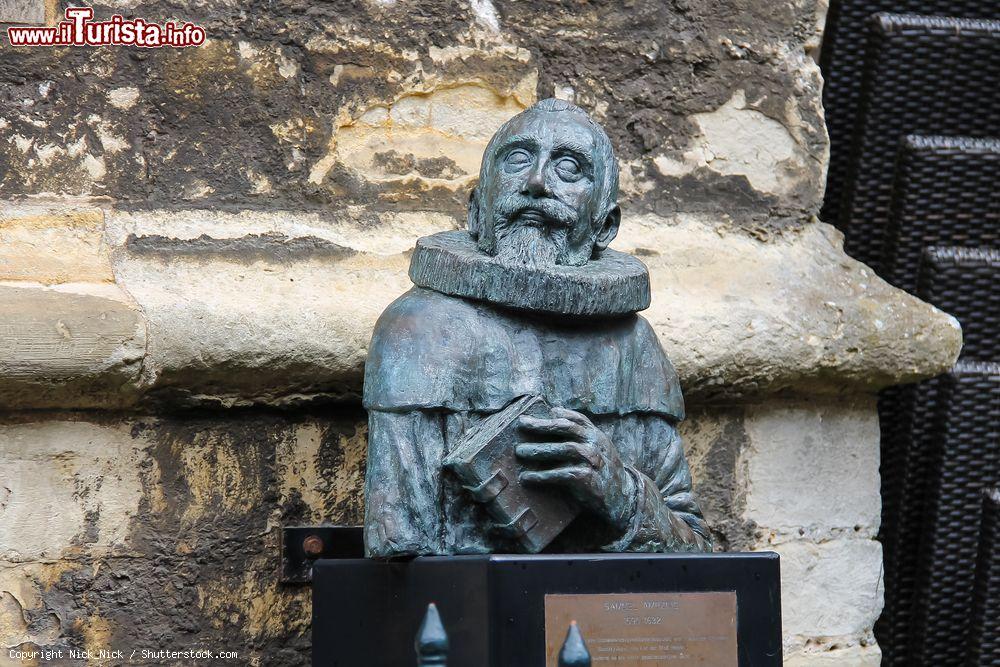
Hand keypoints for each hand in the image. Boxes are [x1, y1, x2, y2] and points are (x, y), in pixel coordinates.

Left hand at [515, 407, 636, 531]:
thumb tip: (554, 414)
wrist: (622, 497)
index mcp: (596, 434)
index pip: (576, 419)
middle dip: (542, 425)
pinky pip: (562, 474)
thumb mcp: (597, 447)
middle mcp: (595, 443)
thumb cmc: (602, 470)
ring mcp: (593, 460)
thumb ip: (580, 434)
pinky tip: (528, 477)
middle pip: (566, 428)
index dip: (557, 414)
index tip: (541, 412)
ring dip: (540, 450)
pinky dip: (543, 475)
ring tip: (520, 452)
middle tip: (522, 425)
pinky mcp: (588, 479)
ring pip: (564, 449)